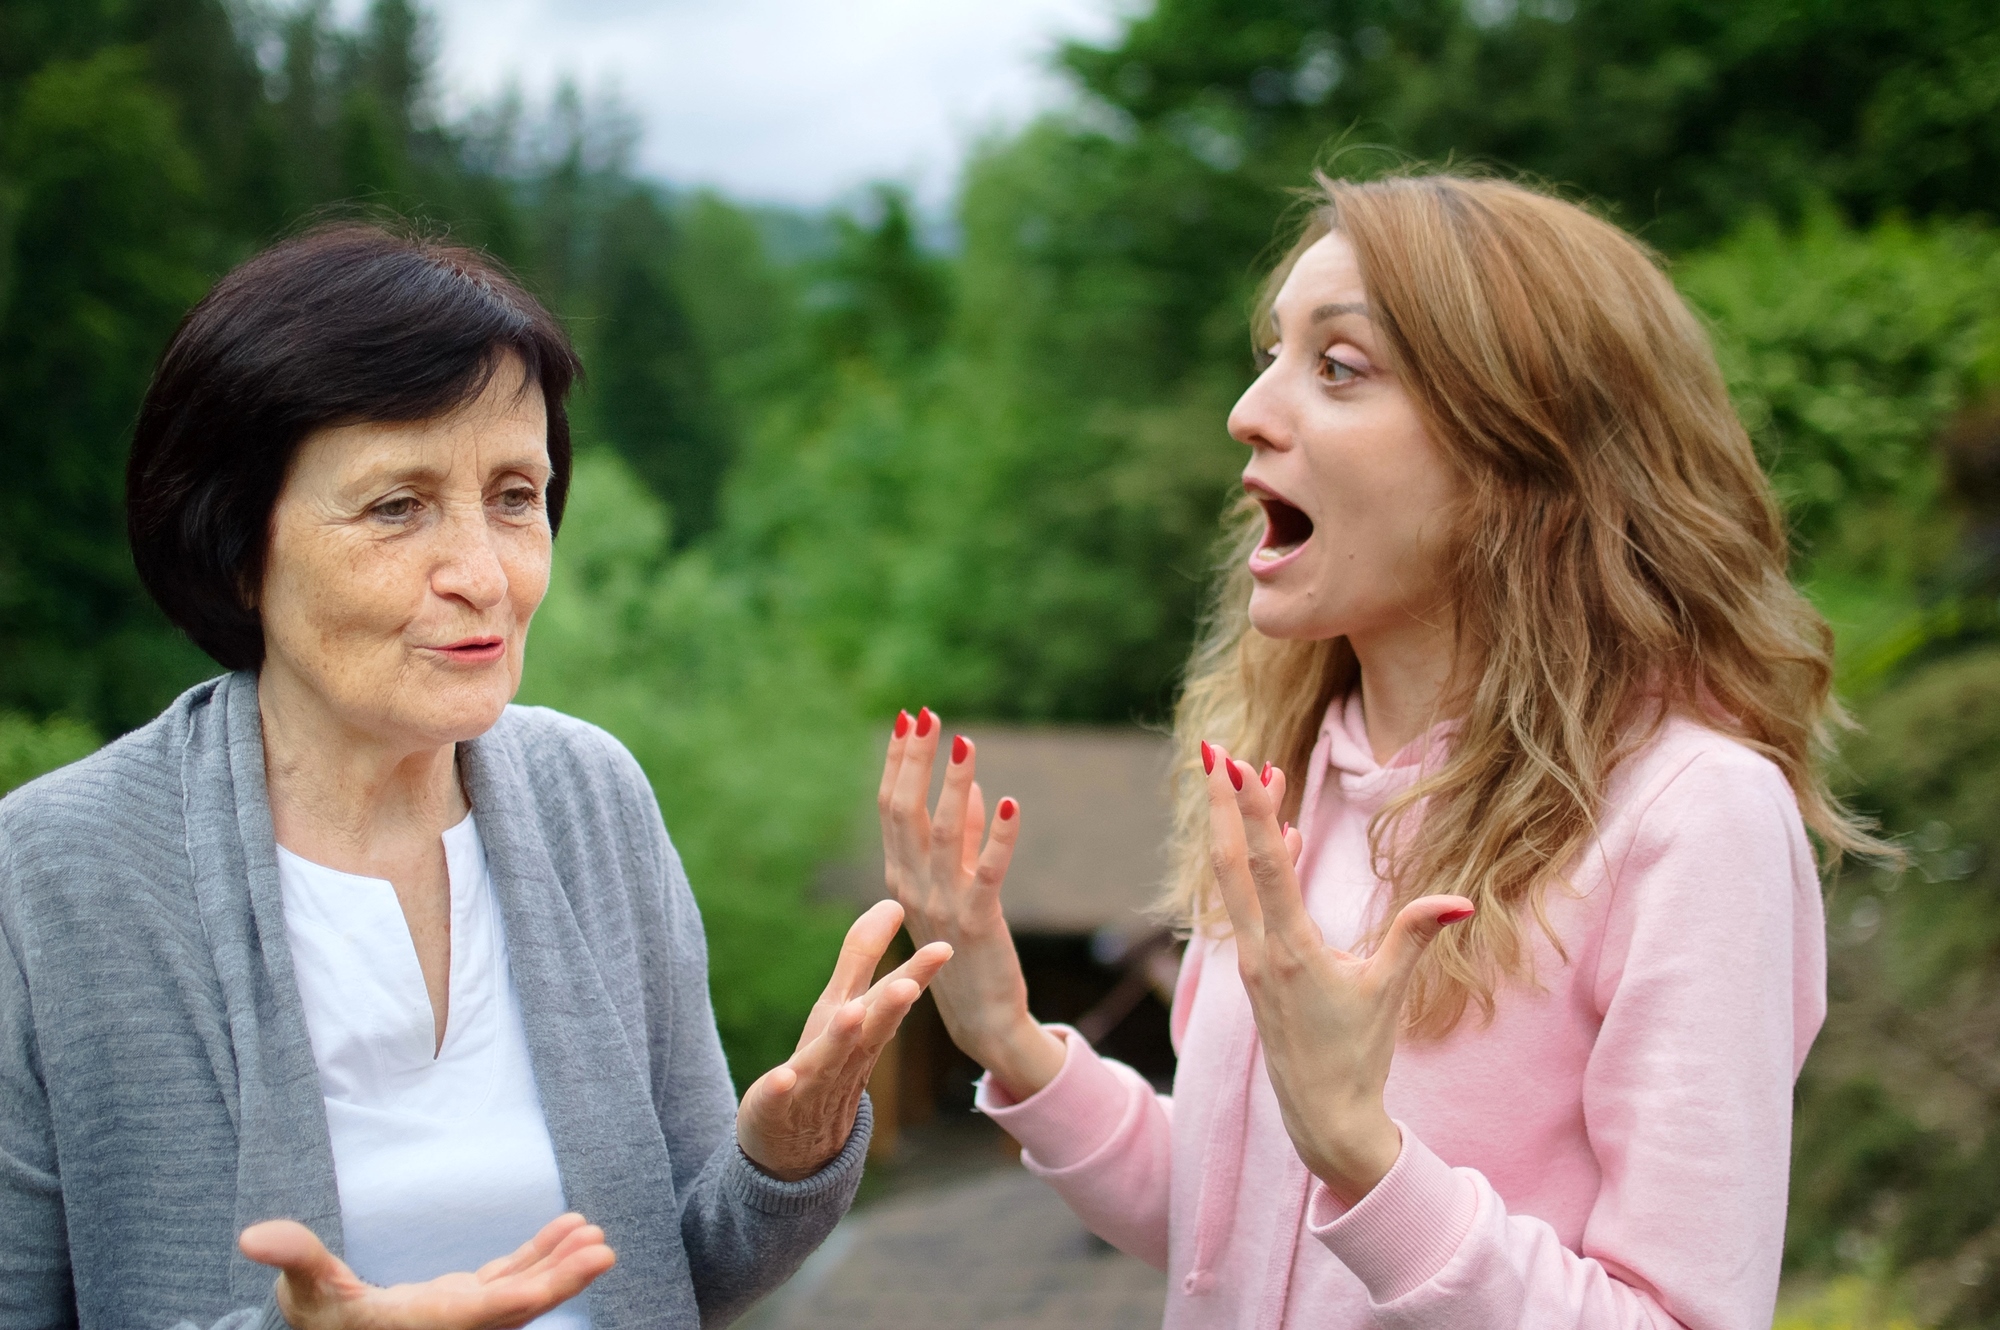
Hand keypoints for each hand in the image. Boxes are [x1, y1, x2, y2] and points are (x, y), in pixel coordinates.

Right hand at [238, 1212, 613, 1329]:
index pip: (485, 1310)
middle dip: (562, 1279)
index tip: (577, 1263)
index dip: (533, 1289)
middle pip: (517, 1307)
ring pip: (521, 1293)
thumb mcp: (300, 1287)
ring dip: (559, 1265)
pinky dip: (539, 1256)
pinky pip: (511, 1279)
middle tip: (604, 1248)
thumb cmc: (311, 1316)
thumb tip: (253, 1236)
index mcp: (420, 1324)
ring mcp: (461, 1315)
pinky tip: (570, 1229)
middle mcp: (451, 1328)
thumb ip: (292, 1256)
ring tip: (596, 1235)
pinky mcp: (463, 1300)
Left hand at [736, 899, 951, 1179]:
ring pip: (829, 1061)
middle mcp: (844, 1059)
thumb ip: (863, 956)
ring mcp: (811, 1086)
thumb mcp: (842, 1006)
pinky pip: (776, 1099)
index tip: (945, 947)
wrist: (793, 1145)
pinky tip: (781, 1077)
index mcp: (861, 1033)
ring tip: (852, 1014)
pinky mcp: (773, 1107)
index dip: (916, 974)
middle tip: (907, 984)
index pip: (892, 1000)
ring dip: (841, 1039)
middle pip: (870, 1031)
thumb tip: (892, 902)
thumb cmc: (824, 1066)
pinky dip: (780, 1089)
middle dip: (888, 1008)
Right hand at [879, 707, 1065, 1100]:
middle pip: (905, 812)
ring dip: (954, 785)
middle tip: (925, 714)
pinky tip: (1009, 804)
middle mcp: (911, 888)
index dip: (899, 762)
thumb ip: (961, 840)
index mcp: (900, 877)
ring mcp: (941, 907)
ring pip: (942, 834)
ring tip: (965, 742)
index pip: (891, 808)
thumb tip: (972, 789)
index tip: (907, 719)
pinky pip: (986, 873)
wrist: (980, 1021)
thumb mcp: (952, 891)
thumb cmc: (963, 953)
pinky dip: (996, 838)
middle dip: (915, 760)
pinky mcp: (977, 924)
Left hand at [1201, 742, 1473, 1206]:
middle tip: (1216, 747)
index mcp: (1290, 953)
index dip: (1253, 812)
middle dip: (1222, 803)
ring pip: (1232, 880)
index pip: (1265, 867)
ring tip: (1242, 774)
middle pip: (1229, 861)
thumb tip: (1461, 901)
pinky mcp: (1253, 971)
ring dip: (1235, 827)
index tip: (1243, 764)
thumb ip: (1416, 937)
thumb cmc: (1358, 1056)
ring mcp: (1250, 961)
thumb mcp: (1390, 993)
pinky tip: (1274, 840)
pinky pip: (1247, 905)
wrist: (1321, 1116)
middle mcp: (1259, 951)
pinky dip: (1255, 866)